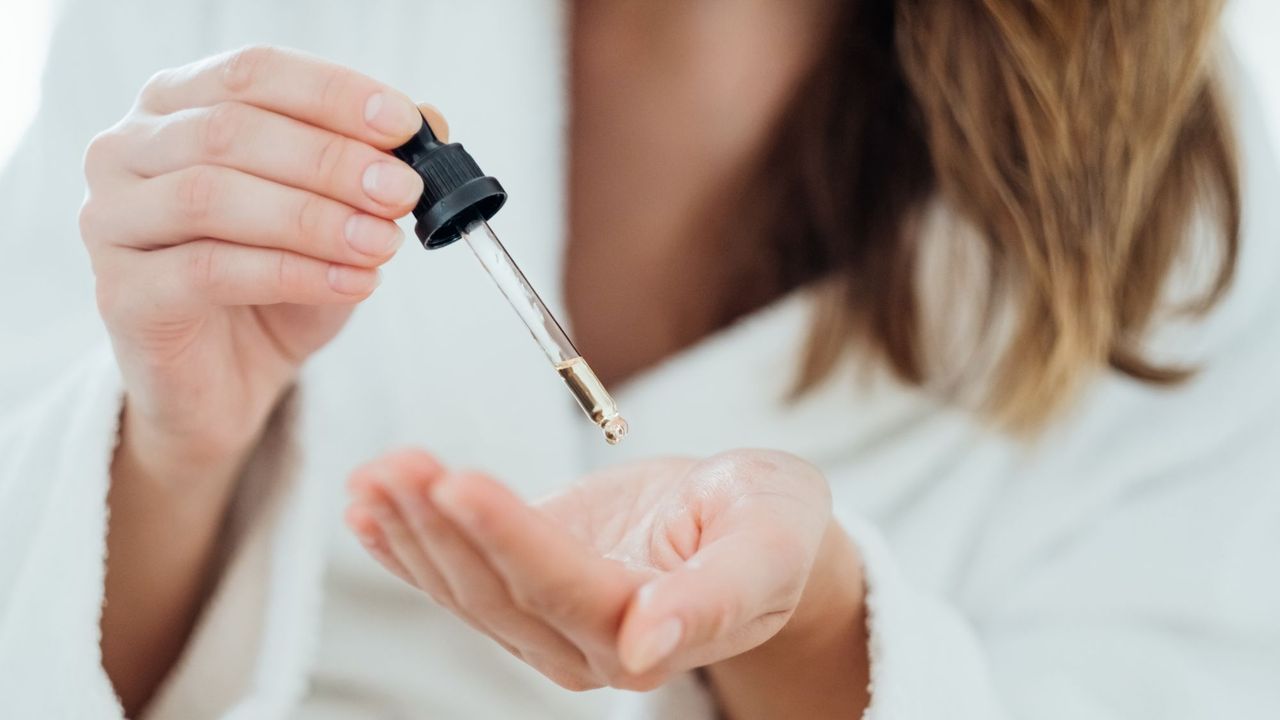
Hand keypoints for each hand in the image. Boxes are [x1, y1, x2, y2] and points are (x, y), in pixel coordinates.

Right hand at [80, 45, 437, 468]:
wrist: (229, 382)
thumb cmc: (275, 285)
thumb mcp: (336, 216)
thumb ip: (372, 163)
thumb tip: (428, 119)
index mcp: (177, 106)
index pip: (253, 73)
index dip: (333, 95)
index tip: (403, 125)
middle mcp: (128, 151)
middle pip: (230, 130)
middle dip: (331, 161)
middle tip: (401, 194)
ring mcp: (112, 221)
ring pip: (213, 196)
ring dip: (314, 219)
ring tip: (384, 245)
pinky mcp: (122, 294)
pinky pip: (210, 271)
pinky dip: (295, 273)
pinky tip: (353, 283)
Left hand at [344, 448, 855, 692]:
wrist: (756, 530)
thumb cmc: (775, 530)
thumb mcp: (771, 545)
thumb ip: (719, 595)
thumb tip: (649, 646)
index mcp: (650, 634)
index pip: (562, 587)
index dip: (508, 537)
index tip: (458, 481)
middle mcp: (587, 643)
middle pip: (497, 590)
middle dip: (440, 526)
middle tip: (396, 464)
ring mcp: (551, 622)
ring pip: (467, 587)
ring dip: (412, 530)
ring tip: (374, 474)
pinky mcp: (529, 588)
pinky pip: (459, 575)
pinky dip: (406, 545)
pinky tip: (367, 509)